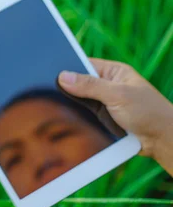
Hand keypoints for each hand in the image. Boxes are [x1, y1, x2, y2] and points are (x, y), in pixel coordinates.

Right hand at [58, 58, 172, 175]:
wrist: (163, 142)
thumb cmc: (149, 112)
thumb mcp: (118, 95)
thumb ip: (90, 86)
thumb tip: (63, 76)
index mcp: (113, 72)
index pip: (84, 64)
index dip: (67, 66)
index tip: (48, 70)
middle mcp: (107, 86)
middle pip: (78, 84)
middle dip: (66, 88)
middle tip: (45, 88)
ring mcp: (103, 103)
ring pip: (78, 101)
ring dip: (70, 104)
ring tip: (51, 105)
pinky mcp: (101, 120)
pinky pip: (82, 115)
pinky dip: (76, 117)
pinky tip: (63, 118)